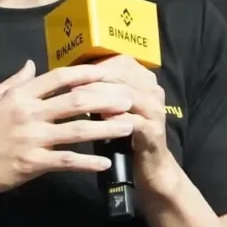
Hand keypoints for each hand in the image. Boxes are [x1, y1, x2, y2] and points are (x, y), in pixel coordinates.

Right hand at [0, 60, 136, 201]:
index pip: (59, 78)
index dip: (86, 73)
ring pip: (77, 130)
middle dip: (106, 98)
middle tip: (130, 98)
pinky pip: (66, 161)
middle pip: (75, 101)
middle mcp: (29, 113)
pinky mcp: (33, 163)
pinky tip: (105, 163)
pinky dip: (87, 162)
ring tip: (129, 127)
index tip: (108, 71)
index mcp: (20, 96)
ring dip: (106, 128)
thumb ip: (13, 82)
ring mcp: (32, 139)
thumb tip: (32, 64)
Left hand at [75, 55, 173, 185]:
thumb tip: (71, 74)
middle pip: (122, 77)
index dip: (96, 66)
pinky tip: (98, 120)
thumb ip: (101, 88)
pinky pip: (134, 121)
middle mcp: (153, 90)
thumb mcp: (113, 105)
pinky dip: (115, 119)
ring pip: (127, 96)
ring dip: (101, 96)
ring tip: (77, 99)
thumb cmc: (124, 131)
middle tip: (70, 84)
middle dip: (94, 79)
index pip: (120, 62)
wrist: (149, 163)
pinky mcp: (154, 131)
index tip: (73, 71)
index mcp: (144, 79)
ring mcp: (156, 110)